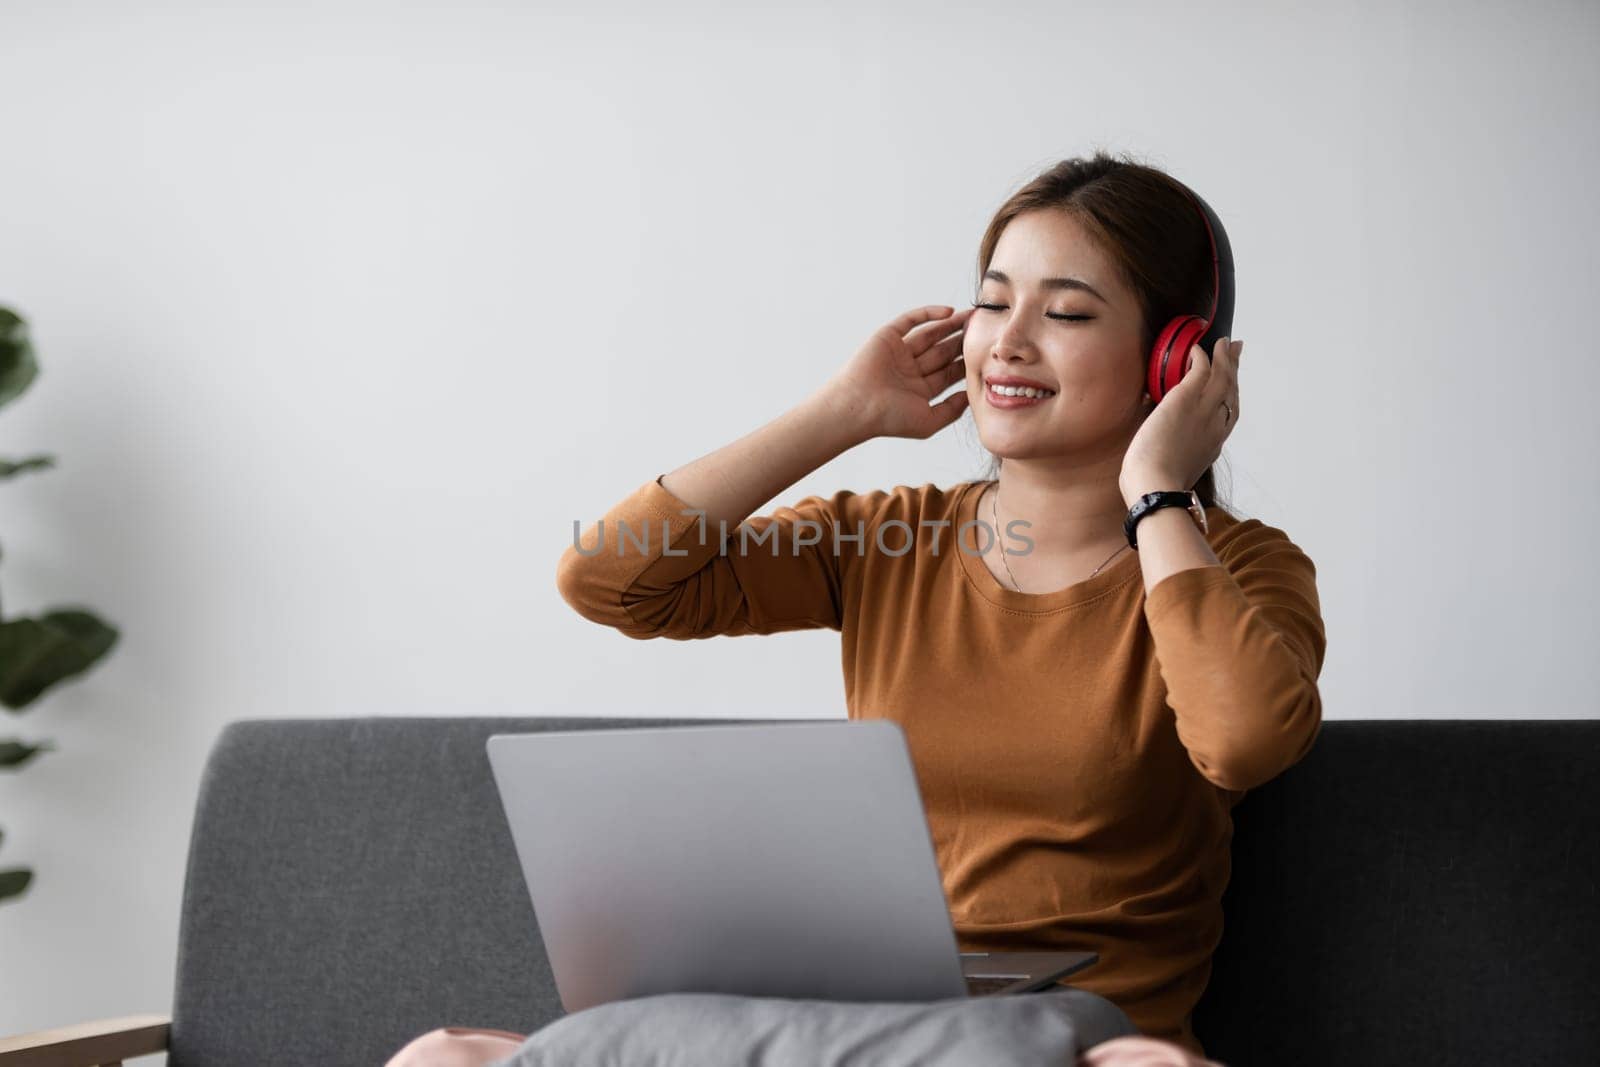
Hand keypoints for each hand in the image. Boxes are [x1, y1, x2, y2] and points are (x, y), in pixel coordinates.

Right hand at [819, 304, 972, 440]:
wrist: (857, 407)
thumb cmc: (889, 419)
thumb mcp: (929, 421)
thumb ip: (952, 410)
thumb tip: (971, 396)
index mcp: (919, 389)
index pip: (949, 372)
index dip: (968, 362)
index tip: (988, 354)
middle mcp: (910, 369)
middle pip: (942, 351)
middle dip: (962, 340)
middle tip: (985, 328)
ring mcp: (899, 352)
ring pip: (930, 333)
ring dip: (951, 325)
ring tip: (972, 316)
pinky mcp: (888, 336)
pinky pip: (911, 320)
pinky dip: (928, 314)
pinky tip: (949, 312)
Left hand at [1119, 335, 1243, 499]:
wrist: (1156, 486)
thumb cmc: (1155, 485)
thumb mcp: (1174, 469)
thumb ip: (1174, 456)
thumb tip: (1159, 450)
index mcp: (1213, 444)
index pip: (1228, 414)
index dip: (1231, 395)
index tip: (1232, 384)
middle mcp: (1215, 425)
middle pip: (1231, 391)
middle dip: (1234, 369)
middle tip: (1236, 352)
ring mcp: (1204, 411)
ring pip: (1222, 377)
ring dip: (1225, 357)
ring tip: (1225, 343)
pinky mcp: (1186, 399)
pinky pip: (1200, 370)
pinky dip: (1202, 357)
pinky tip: (1198, 349)